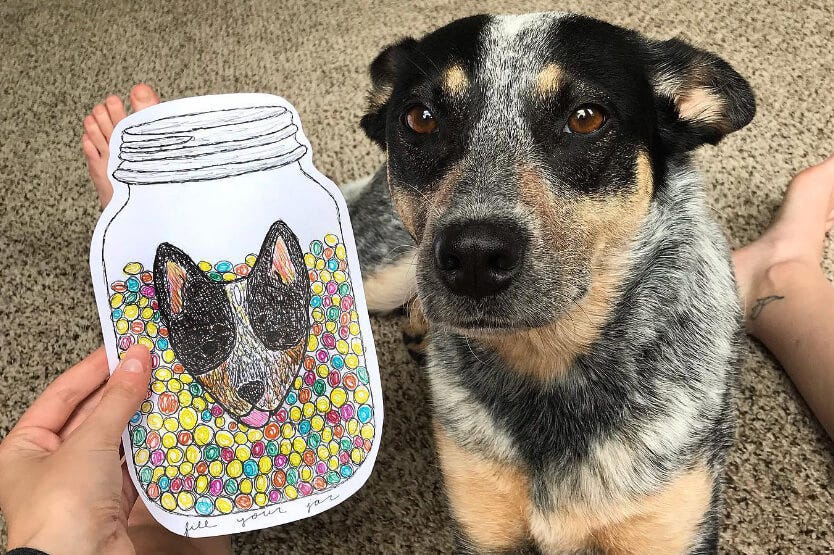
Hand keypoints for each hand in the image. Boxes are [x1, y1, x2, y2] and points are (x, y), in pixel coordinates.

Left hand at [0, 345, 150, 554]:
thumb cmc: (61, 511)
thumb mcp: (89, 442)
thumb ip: (117, 400)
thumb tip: (136, 362)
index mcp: (24, 448)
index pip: (63, 394)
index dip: (94, 369)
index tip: (123, 348)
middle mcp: (49, 466)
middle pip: (90, 416)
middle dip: (121, 392)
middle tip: (150, 366)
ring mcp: (81, 485)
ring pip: (114, 441)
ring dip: (138, 419)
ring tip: (164, 391)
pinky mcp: (109, 502)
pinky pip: (131, 467)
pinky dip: (148, 449)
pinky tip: (166, 429)